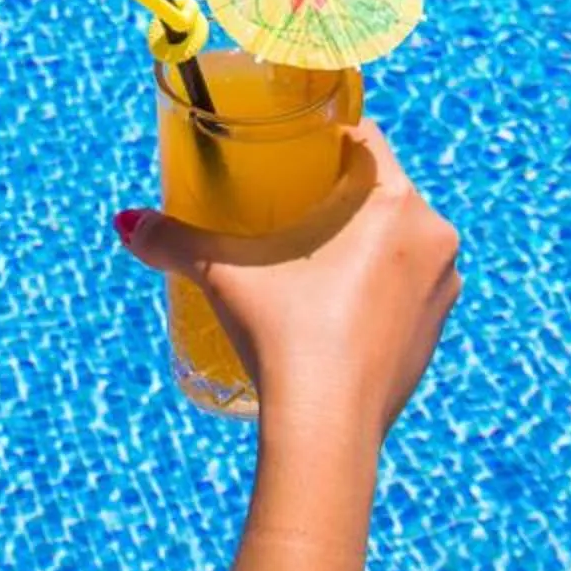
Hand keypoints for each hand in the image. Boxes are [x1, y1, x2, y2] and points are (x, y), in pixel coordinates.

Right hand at [115, 121, 459, 447]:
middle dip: (336, 192)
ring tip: (307, 255)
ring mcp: (442, 290)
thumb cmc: (287, 338)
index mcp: (398, 204)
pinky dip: (376, 283)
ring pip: (399, 239)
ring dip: (361, 239)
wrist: (327, 434)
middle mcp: (435, 239)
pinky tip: (334, 302)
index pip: (365, 140)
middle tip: (285, 204)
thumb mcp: (225, 276)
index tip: (290, 148)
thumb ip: (175, 241)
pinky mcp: (434, 334)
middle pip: (381, 190)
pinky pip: (407, 286)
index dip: (325, 136)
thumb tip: (128, 224)